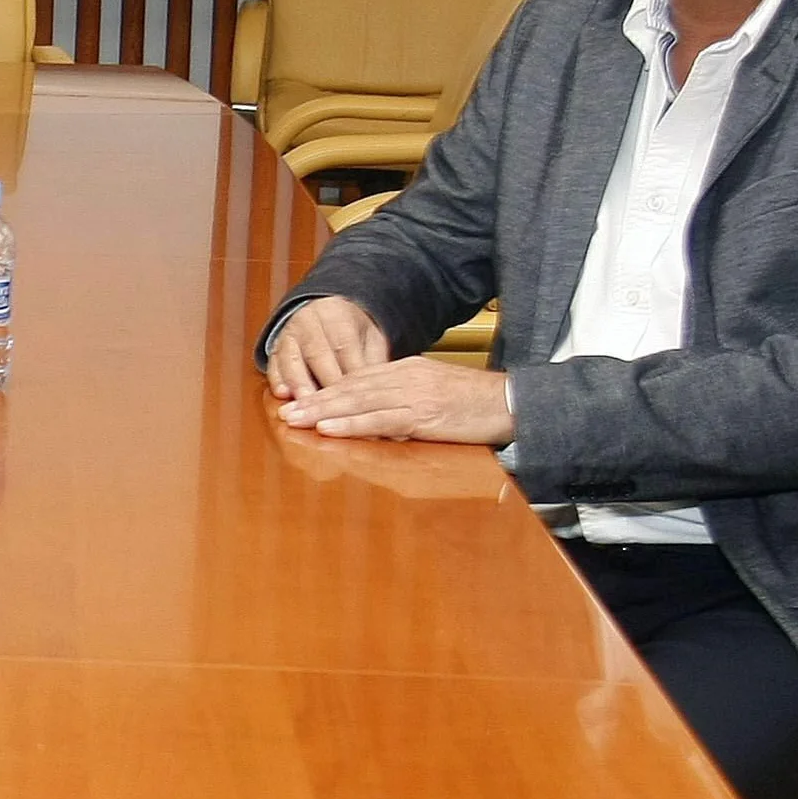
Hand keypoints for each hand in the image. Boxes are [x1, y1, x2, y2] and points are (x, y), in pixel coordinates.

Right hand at [261, 295, 390, 401]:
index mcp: (336, 314)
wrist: (322, 314)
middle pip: (317, 353)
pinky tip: (283, 394)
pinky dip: (277, 379)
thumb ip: (375, 360)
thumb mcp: (369, 338)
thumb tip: (383, 389)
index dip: (350, 372)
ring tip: (306, 405)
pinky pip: (273, 364)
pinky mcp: (275, 347)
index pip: (344, 345)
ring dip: (298, 383)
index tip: (359, 396)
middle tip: (333, 409)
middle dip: (324, 382)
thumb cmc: (351, 332)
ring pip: (292, 358)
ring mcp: (289, 334)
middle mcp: (309, 321)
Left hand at [278, 356, 514, 445]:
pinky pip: (379, 420)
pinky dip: (350, 424)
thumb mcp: (435, 391)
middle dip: (315, 399)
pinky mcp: (423, 415)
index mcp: (406, 369)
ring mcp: (412, 395)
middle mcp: (404, 377)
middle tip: (284, 409)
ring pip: (357, 402)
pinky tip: (329, 429)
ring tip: (294, 419)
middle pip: (350, 387)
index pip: (357, 379)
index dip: (327, 389)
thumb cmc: (476, 402)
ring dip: (322, 412)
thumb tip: (381, 413)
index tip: (301, 398)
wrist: (512, 402)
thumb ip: (406, 396)